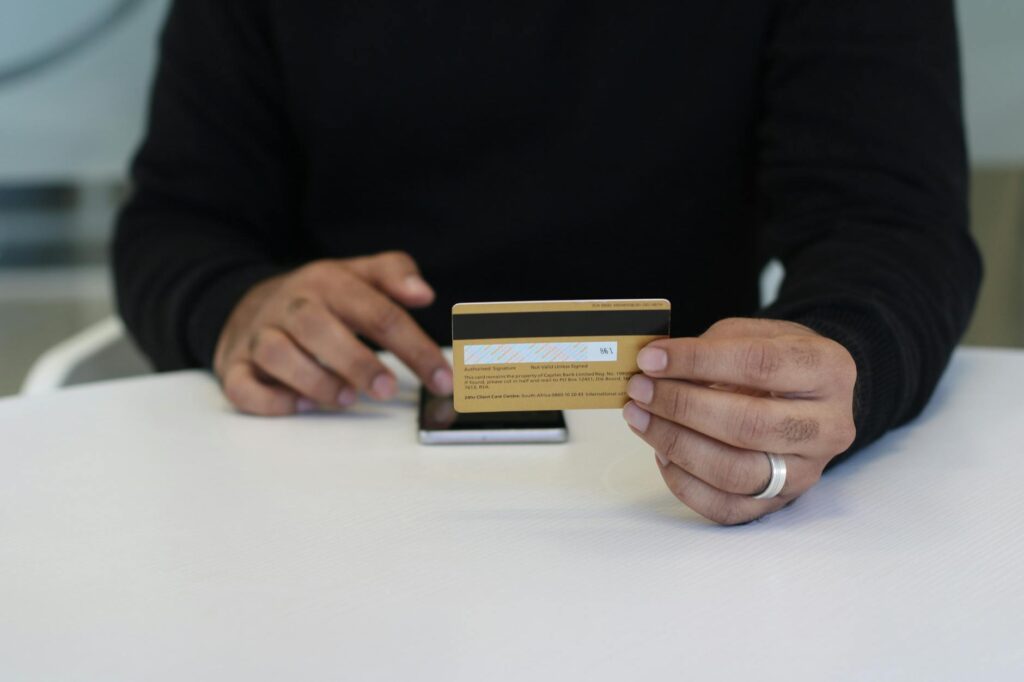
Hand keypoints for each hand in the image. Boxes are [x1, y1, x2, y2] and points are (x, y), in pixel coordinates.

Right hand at [214, 251, 451, 414]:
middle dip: (356, 362)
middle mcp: (292, 306)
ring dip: (314, 381)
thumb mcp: (357, 274)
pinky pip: (241, 384)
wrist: (245, 303)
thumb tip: (424, 292)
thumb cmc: (317, 298)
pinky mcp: (235, 365)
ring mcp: (259, 335)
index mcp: (328, 282)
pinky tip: (301, 405)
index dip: (416, 348)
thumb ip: (394, 274)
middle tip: (386, 390)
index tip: (442, 379)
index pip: (379, 312)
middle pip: (319, 328)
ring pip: (277, 354)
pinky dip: (270, 400)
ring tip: (346, 399)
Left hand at [622, 317, 856, 524]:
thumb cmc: (775, 360)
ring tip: (640, 418)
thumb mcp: (754, 334)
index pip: (759, 365)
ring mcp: (807, 472)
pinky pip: (725, 507)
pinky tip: (661, 453)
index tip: (652, 359)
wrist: (808, 397)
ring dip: (675, 443)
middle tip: (640, 389)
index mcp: (828, 370)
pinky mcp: (780, 503)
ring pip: (734, 472)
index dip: (697, 361)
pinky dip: (683, 483)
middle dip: (681, 406)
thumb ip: (711, 347)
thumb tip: (655, 369)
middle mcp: (828, 427)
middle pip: (748, 425)